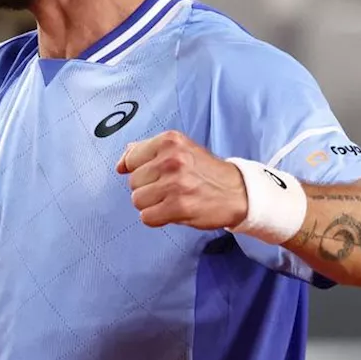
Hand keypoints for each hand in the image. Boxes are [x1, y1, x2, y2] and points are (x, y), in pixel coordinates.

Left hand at [116, 130, 248, 229]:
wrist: (239, 192)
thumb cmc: (205, 172)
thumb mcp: (179, 150)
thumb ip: (147, 151)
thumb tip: (120, 163)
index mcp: (169, 141)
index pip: (130, 159)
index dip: (139, 171)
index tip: (156, 175)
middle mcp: (171, 159)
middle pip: (133, 182)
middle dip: (148, 188)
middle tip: (170, 188)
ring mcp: (175, 183)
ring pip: (137, 200)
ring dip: (152, 205)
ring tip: (172, 199)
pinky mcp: (179, 206)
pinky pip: (146, 217)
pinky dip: (157, 218)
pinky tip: (173, 211)